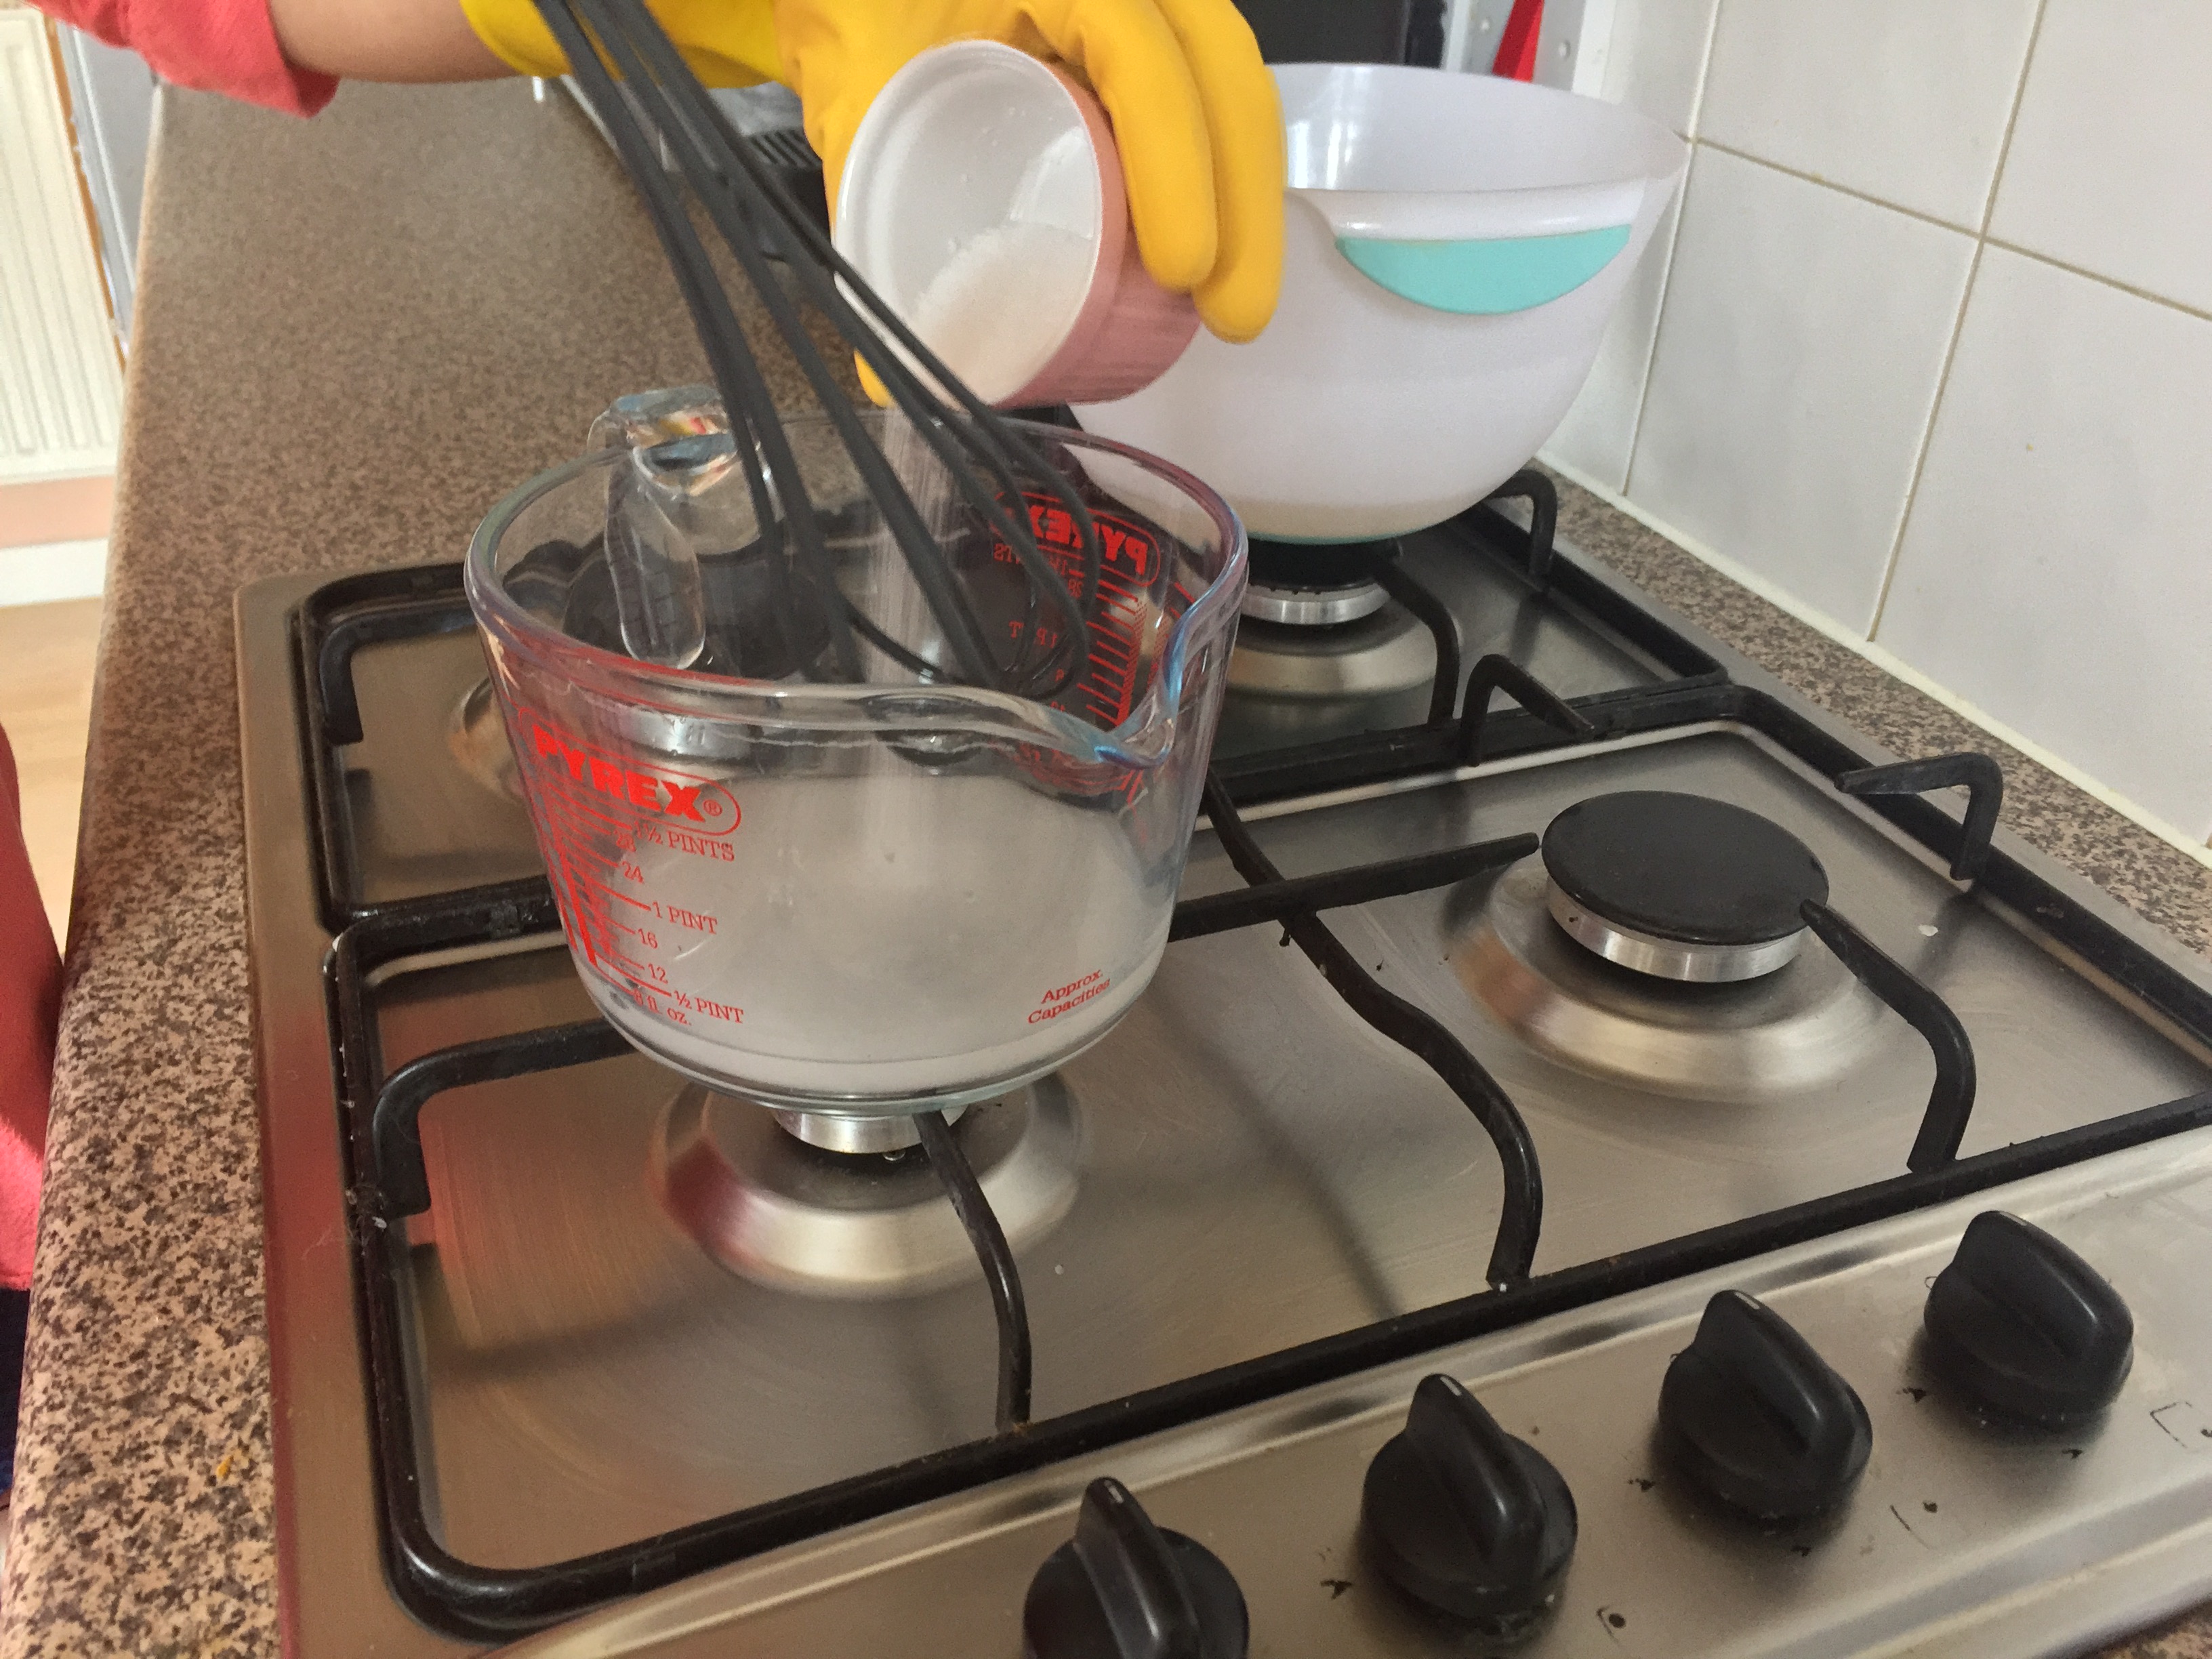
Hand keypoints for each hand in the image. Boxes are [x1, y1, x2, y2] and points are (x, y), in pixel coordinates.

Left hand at [459, 0, 1284, 342]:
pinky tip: (1226, 253)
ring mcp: (1140, 1)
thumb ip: (865, 226)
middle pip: (1216, 61)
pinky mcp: (1150, 42)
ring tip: (1234, 304)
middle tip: (1230, 315)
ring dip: (1249, 194)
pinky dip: (1227, 174)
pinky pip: (1210, 94)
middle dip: (1241, 196)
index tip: (1179, 266)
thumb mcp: (857, 104)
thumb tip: (882, 378)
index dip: (1171, 152)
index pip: (1133, 41)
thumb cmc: (862, 28)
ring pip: (1228, 77)